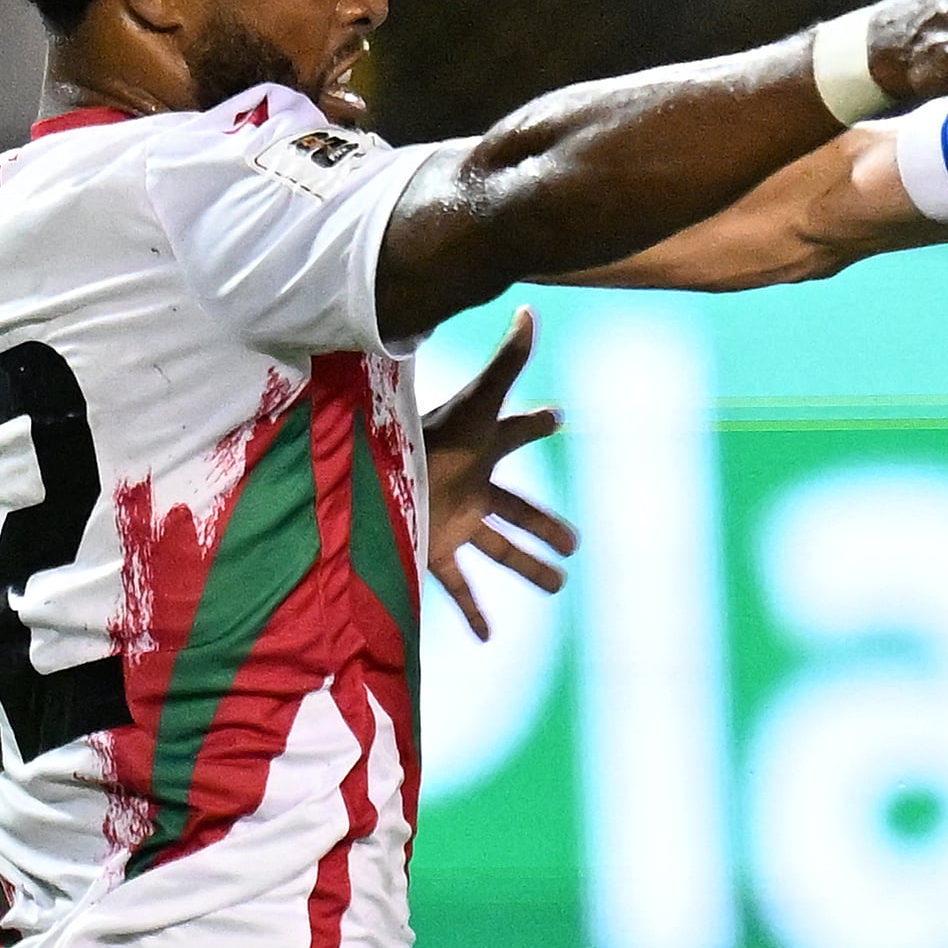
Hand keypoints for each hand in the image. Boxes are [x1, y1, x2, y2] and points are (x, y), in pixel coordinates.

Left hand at [421, 310, 578, 637]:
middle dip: (545, 523)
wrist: (373, 480)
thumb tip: (528, 308)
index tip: (556, 417)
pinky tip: (488, 639)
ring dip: (528, 567)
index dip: (536, 424)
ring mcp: (454, 521)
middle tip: (574, 542)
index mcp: (481, 449)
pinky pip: (458, 587)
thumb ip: (506, 361)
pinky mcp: (434, 550)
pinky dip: (474, 613)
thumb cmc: (427, 440)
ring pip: (499, 549)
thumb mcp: (475, 405)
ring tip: (559, 587)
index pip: (516, 432)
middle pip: (518, 507)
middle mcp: (470, 486)